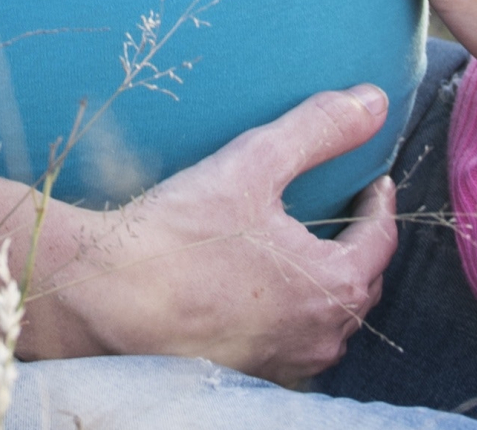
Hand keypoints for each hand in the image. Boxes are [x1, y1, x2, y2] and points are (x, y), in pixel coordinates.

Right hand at [20, 85, 398, 384]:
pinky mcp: (244, 375)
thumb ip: (319, 129)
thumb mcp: (255, 164)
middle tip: (346, 212)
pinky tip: (264, 292)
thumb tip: (375, 101)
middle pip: (361, 284)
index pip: (381, 240)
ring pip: (328, 321)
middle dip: (360, 246)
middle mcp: (318, 336)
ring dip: (328, 286)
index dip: (379, 205)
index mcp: (334, 286)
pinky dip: (290, 315)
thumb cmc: (176, 235)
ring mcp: (282, 363)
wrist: (95, 298)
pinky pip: (288, 343)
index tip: (373, 181)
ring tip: (308, 250)